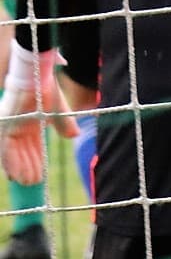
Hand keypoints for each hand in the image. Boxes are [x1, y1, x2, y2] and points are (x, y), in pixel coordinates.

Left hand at [0, 54, 76, 187]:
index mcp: (30, 124)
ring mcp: (10, 128)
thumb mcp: (58, 109)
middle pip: (22, 153)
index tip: (39, 175)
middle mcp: (18, 128)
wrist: (35, 75)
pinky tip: (14, 175)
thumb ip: (64, 123)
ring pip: (12, 155)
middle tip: (32, 182)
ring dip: (18, 169)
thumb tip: (74, 136)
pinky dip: (10, 163)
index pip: (32, 146)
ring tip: (24, 182)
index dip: (36, 161)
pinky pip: (5, 150)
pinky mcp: (5, 128)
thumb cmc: (46, 87)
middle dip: (28, 168)